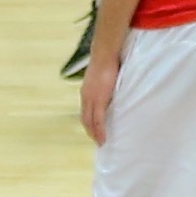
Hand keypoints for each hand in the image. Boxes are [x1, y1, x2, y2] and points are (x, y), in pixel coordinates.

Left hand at [77, 33, 114, 148]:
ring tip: (101, 142)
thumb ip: (104, 84)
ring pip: (90, 122)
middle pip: (84, 119)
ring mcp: (91, 99)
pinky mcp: (99, 100)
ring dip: (94, 134)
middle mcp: (86, 97)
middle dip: (90, 131)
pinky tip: (103, 139)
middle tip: (97, 141)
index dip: (88, 122)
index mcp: (86, 91)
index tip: (93, 131)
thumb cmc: (107, 61)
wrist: (105, 54)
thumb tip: (110, 87)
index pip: (84, 111)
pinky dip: (100, 131)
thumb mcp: (103, 76)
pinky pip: (98, 120)